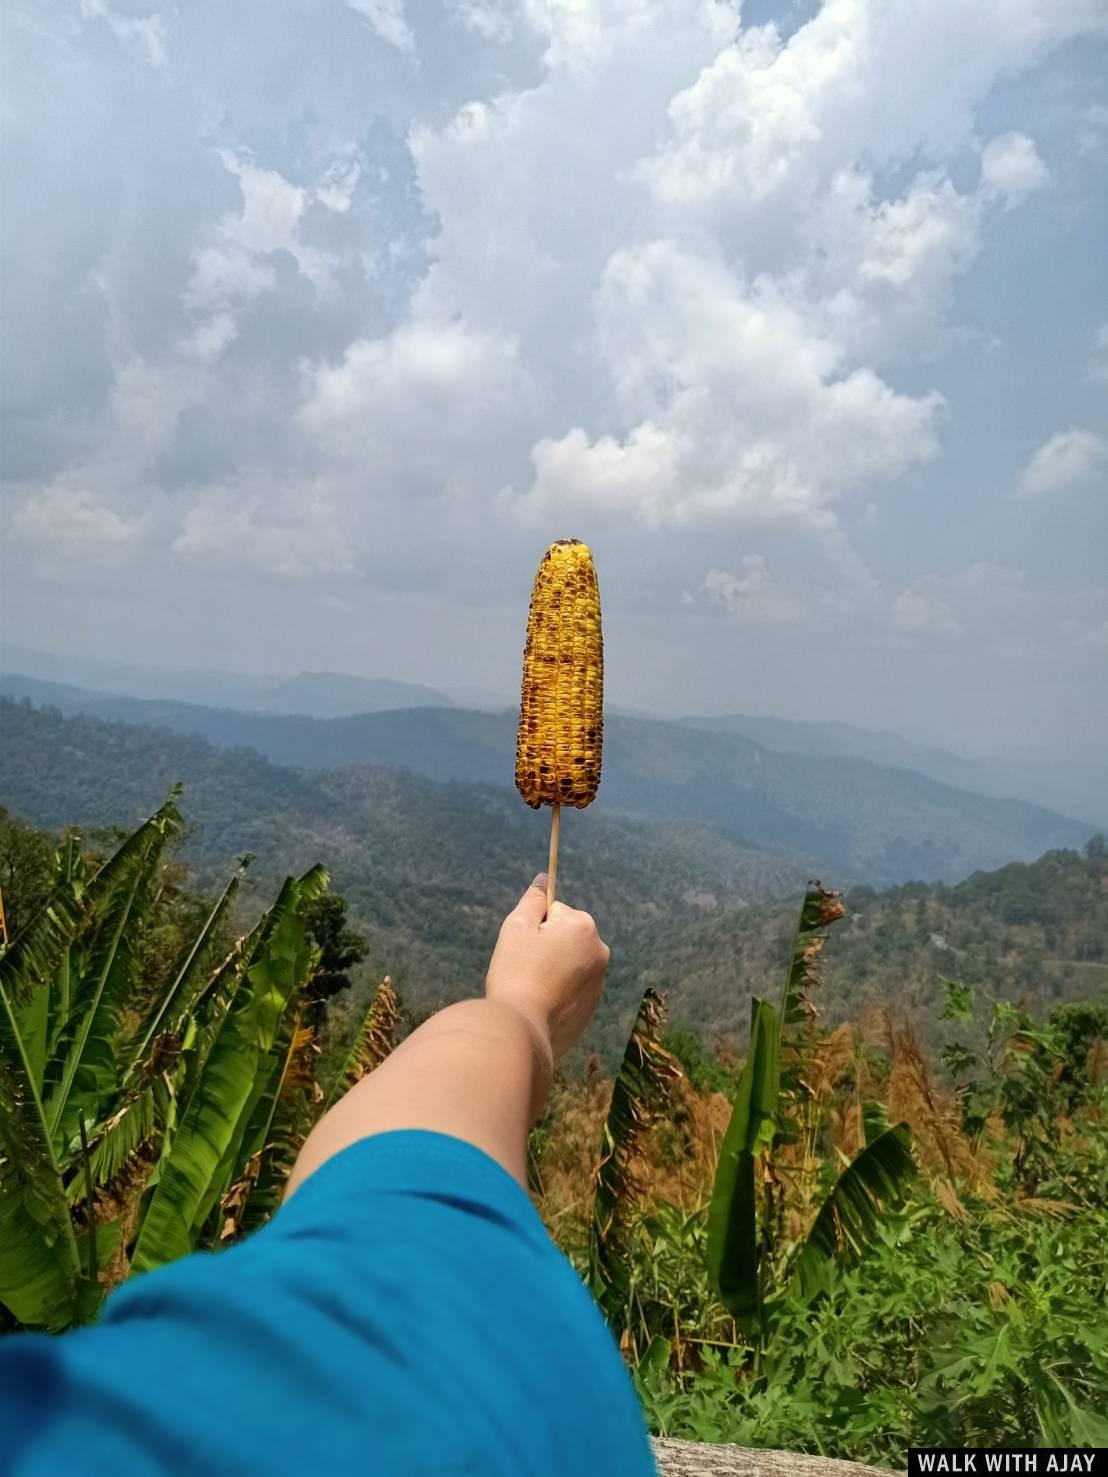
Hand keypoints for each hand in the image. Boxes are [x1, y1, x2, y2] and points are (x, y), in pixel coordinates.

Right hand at [485, 873, 609, 1060]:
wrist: (522, 1029)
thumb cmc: (516, 972)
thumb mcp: (517, 927)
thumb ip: (533, 900)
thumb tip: (544, 878)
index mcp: (584, 926)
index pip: (555, 913)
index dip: (534, 929)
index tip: (524, 948)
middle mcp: (599, 951)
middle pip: (566, 938)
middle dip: (547, 948)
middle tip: (525, 968)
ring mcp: (599, 982)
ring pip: (569, 965)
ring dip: (552, 970)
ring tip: (532, 988)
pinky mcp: (593, 1008)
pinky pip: (573, 990)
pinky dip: (558, 993)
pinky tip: (541, 1005)